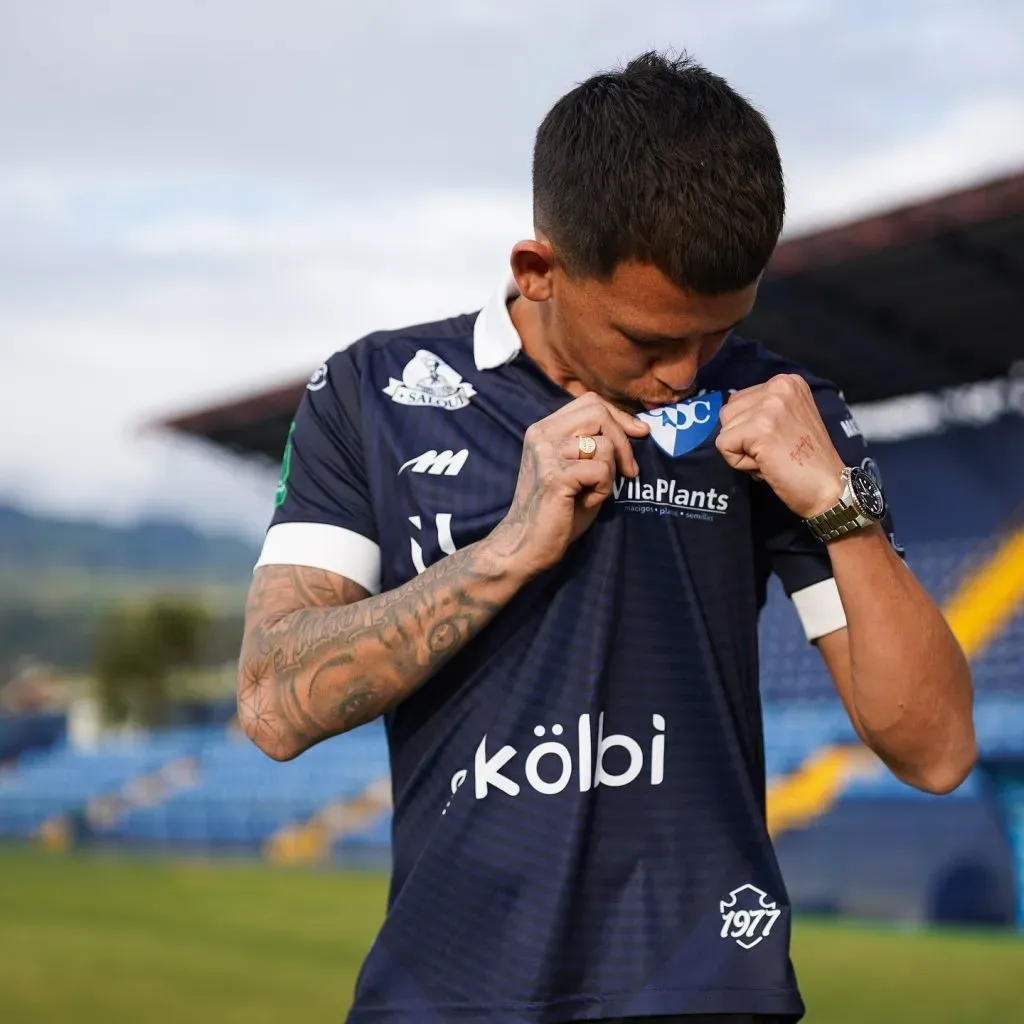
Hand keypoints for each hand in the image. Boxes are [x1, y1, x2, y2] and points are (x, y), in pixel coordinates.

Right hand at [490, 392, 648, 575]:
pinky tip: (588, 501)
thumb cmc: (559, 511)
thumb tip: (638, 427)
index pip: (590, 402)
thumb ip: (596, 444)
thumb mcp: (578, 468)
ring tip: (594, 491)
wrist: (527, 545)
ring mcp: (545, 453)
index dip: (619, 416)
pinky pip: (601, 470)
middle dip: (623, 441)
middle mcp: (540, 435)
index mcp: (544, 429)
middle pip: (598, 414)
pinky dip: (604, 488)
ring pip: (603, 444)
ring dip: (610, 471)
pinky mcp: (554, 476)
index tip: (639, 434)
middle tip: (629, 471)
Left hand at [716, 374, 845, 517]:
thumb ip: (761, 411)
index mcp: (787, 382)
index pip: (739, 400)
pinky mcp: (759, 428)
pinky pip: (723, 445)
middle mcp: (779, 386)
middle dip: (742, 438)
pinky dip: (739, 463)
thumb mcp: (788, 419)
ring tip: (771, 457)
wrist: (829, 488)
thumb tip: (728, 419)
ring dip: (741, 451)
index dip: (749, 428)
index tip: (777, 441)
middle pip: (728, 412)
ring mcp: (769, 406)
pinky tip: (765, 465)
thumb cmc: (806, 461)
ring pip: (724, 430)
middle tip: (773, 452)